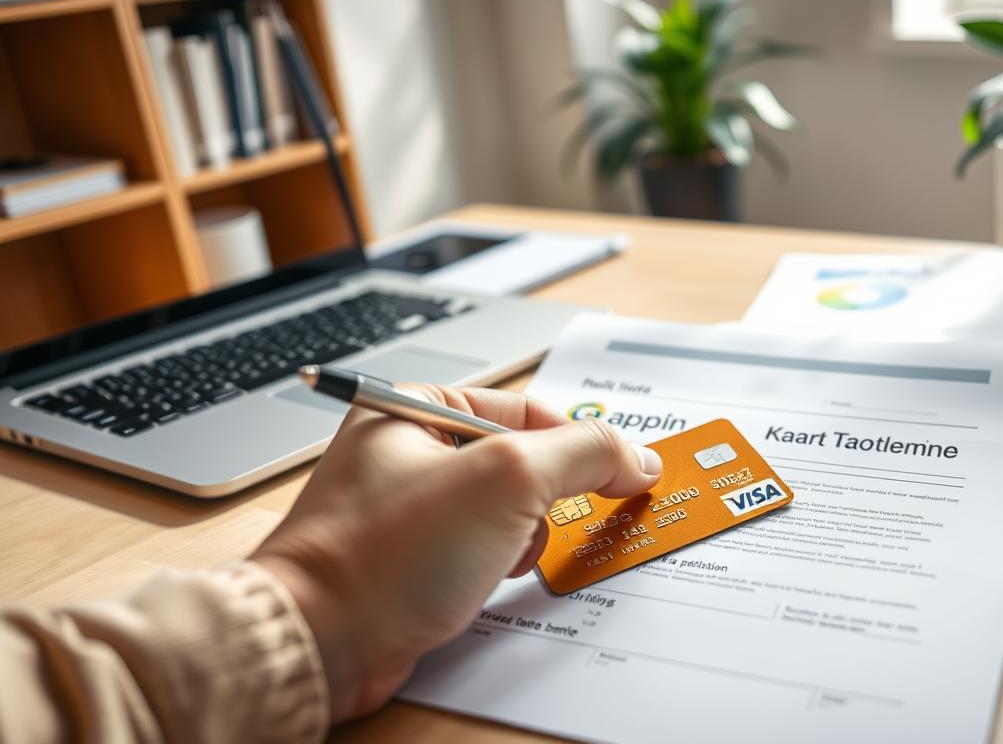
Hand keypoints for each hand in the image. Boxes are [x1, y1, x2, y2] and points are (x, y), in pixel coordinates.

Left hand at [250, 385, 662, 721]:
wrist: (321, 642)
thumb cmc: (383, 556)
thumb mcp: (506, 480)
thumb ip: (582, 454)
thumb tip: (634, 454)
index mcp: (418, 407)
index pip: (528, 409)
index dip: (580, 443)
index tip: (622, 473)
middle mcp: (410, 450)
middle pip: (521, 461)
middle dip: (543, 501)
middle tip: (541, 519)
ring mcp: (410, 507)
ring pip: (506, 512)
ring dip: (520, 539)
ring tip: (496, 557)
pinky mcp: (412, 558)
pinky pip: (481, 550)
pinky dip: (497, 567)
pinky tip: (482, 583)